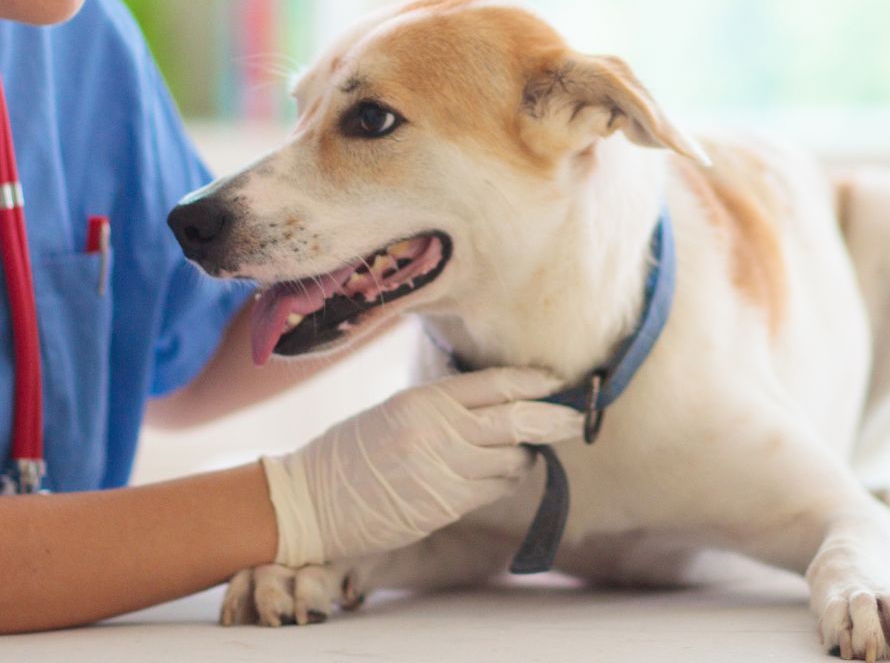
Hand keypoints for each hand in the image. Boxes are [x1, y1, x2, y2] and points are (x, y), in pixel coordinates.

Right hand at [259, 367, 580, 565]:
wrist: (313, 500)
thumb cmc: (352, 452)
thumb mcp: (395, 412)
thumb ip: (444, 408)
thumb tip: (499, 406)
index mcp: (423, 401)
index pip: (494, 384)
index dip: (533, 382)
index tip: (557, 382)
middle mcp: (438, 433)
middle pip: (516, 422)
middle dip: (553, 420)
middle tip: (576, 419)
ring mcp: (444, 472)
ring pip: (511, 461)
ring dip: (524, 456)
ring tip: (520, 451)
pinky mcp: (445, 506)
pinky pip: (493, 490)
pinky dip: (504, 480)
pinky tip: (499, 474)